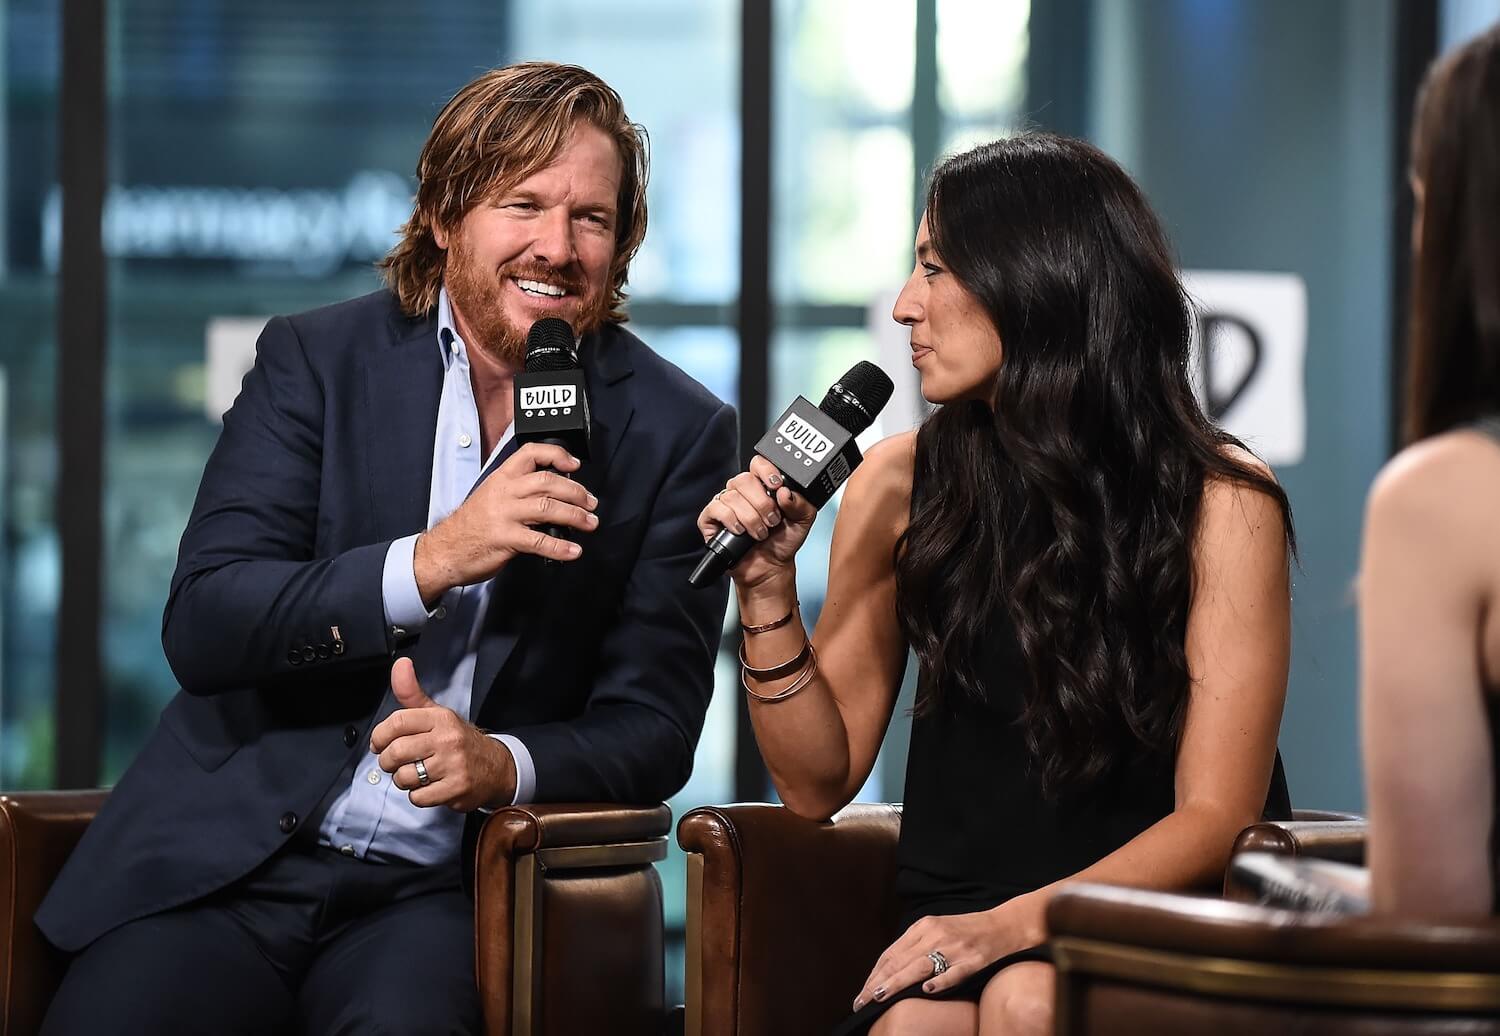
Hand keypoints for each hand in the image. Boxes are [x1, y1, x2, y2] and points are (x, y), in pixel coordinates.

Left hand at [369, 658, 516, 810]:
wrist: (495, 767)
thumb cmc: (457, 740)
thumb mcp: (437, 714)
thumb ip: (412, 693)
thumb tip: (400, 664)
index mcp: (440, 718)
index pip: (397, 723)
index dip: (379, 736)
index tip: (379, 744)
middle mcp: (448, 739)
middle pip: (396, 752)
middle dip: (388, 762)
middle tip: (394, 762)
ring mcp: (453, 765)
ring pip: (404, 777)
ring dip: (403, 780)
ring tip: (415, 774)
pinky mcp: (456, 789)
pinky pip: (418, 797)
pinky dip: (418, 795)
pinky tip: (429, 786)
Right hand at [413, 442, 597, 601]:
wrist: (445, 550)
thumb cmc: (472, 525)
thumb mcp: (492, 497)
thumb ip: (519, 492)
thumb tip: (554, 496)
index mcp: (502, 478)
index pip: (530, 453)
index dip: (556, 455)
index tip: (574, 465)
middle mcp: (504, 492)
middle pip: (547, 482)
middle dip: (576, 492)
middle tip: (591, 503)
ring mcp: (504, 515)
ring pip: (548, 507)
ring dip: (575, 516)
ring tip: (590, 523)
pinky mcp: (505, 538)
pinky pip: (539, 541)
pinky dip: (561, 547)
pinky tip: (573, 551)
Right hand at [695, 455, 816, 588]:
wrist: (770, 567)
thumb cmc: (783, 542)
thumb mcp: (803, 521)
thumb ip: (801, 504)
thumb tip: (785, 492)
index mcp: (763, 486)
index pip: (759, 464)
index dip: (767, 472)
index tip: (777, 486)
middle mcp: (742, 492)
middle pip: (744, 479)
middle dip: (762, 503)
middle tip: (773, 520)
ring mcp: (725, 503)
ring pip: (732, 496)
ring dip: (751, 518)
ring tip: (761, 533)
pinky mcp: (711, 518)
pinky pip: (716, 508)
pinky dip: (731, 520)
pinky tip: (741, 531)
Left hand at [851, 906, 1027, 1010]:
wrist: (1003, 925)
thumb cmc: (966, 931)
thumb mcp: (937, 930)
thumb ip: (915, 945)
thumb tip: (889, 969)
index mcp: (924, 927)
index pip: (891, 953)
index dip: (874, 973)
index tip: (862, 992)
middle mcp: (935, 934)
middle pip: (900, 961)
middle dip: (878, 983)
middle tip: (861, 1001)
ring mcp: (954, 948)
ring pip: (920, 966)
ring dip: (897, 983)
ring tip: (880, 997)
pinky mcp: (974, 960)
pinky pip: (954, 972)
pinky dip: (940, 981)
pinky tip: (927, 990)